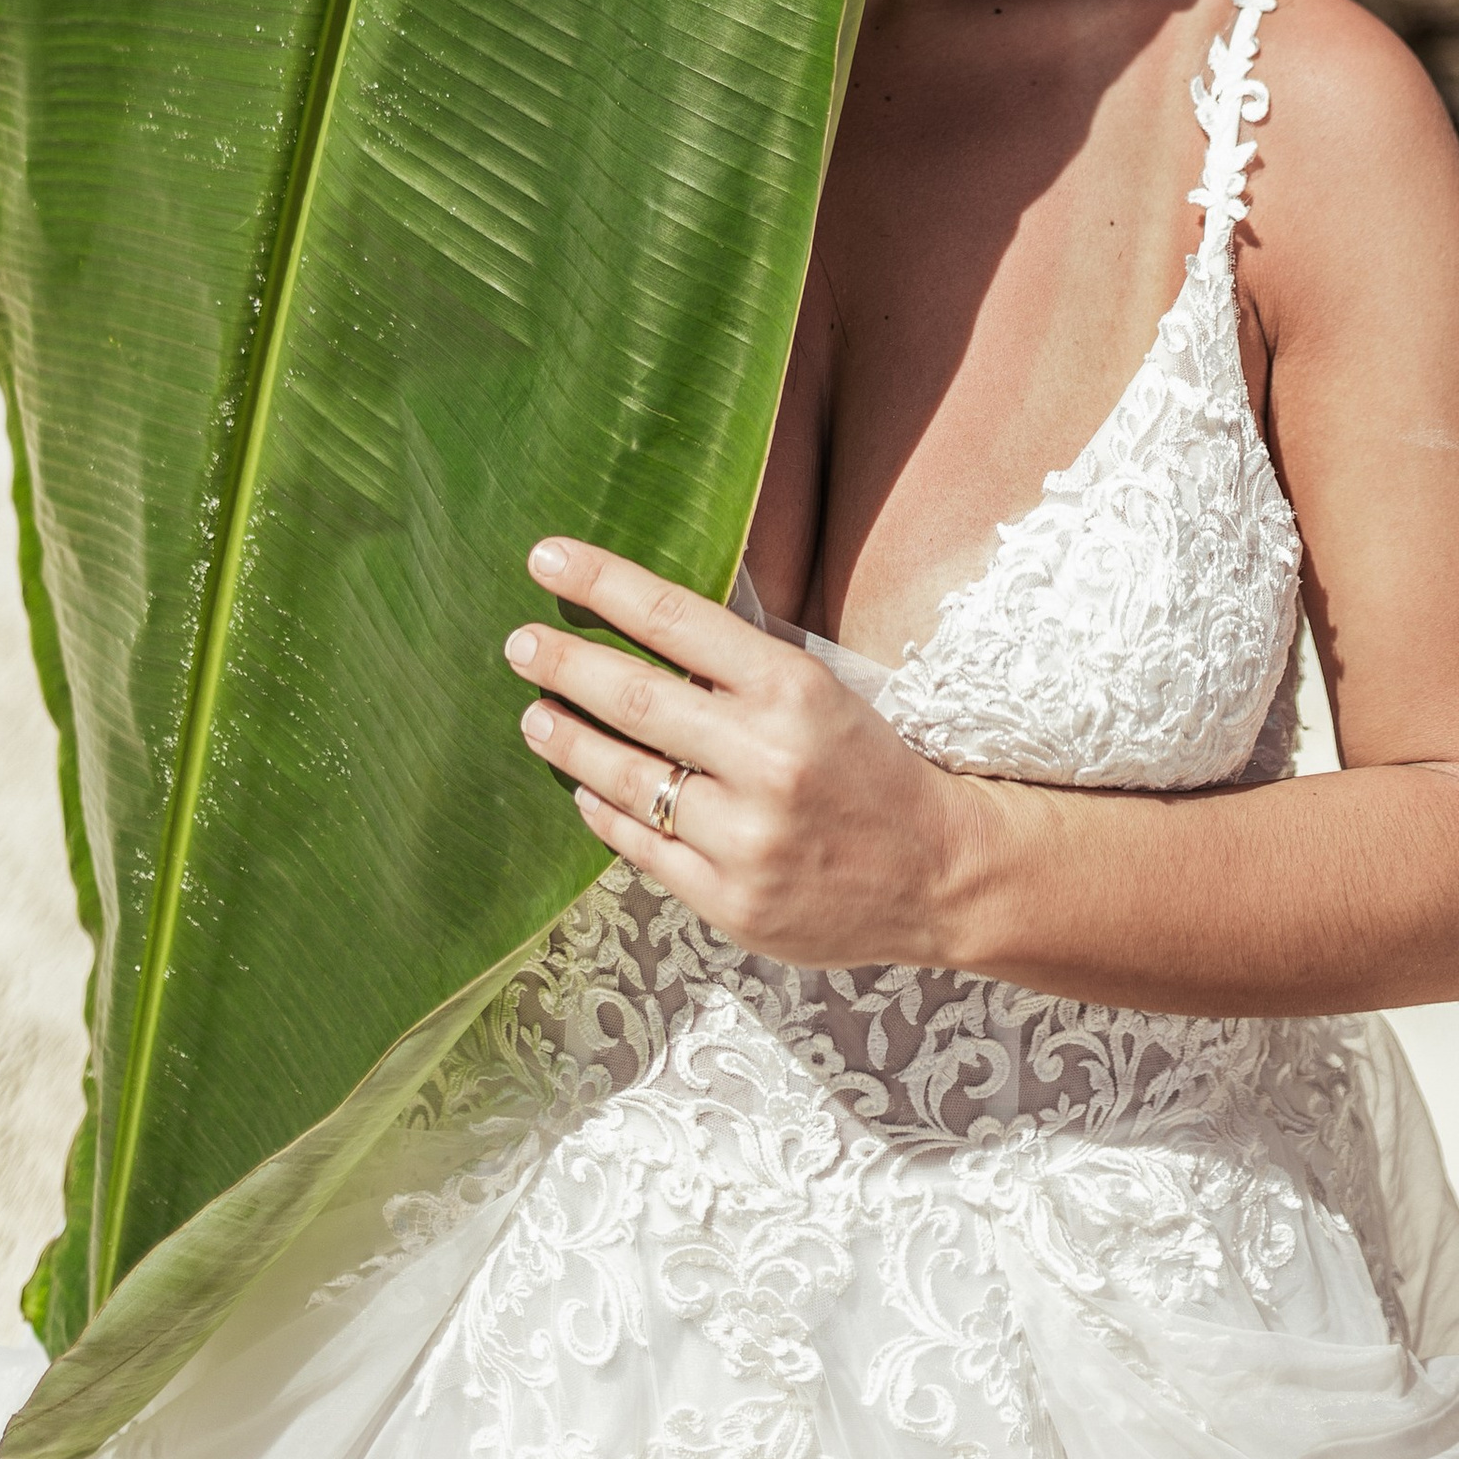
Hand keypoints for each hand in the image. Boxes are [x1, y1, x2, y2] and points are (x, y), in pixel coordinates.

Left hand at [506, 537, 984, 969]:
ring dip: (569, 741)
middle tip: (519, 644)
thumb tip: (641, 620)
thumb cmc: (871, 768)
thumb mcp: (823, 692)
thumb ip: (739, 666)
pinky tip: (584, 786)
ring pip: (627, 779)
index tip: (547, 558)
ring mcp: (746, 838)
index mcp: (795, 690)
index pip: (677, 619)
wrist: (939, 873)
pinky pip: (641, 847)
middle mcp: (768, 760)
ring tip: (535, 716)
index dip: (603, 584)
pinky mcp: (730, 900)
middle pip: (636, 700)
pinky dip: (603, 810)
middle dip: (566, 665)